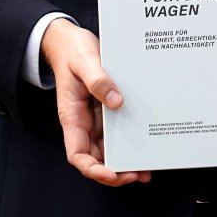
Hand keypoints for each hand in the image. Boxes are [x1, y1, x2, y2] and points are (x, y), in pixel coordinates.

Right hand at [40, 18, 150, 186]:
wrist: (71, 42)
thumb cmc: (73, 52)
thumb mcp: (85, 62)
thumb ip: (98, 81)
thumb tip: (116, 102)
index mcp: (71, 116)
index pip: (77, 154)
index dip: (93, 169)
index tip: (112, 174)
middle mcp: (82, 122)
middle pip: (95, 158)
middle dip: (115, 171)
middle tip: (139, 175)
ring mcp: (94, 118)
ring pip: (108, 149)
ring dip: (124, 161)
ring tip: (146, 169)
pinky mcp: (105, 110)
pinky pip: (116, 133)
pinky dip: (128, 143)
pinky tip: (145, 146)